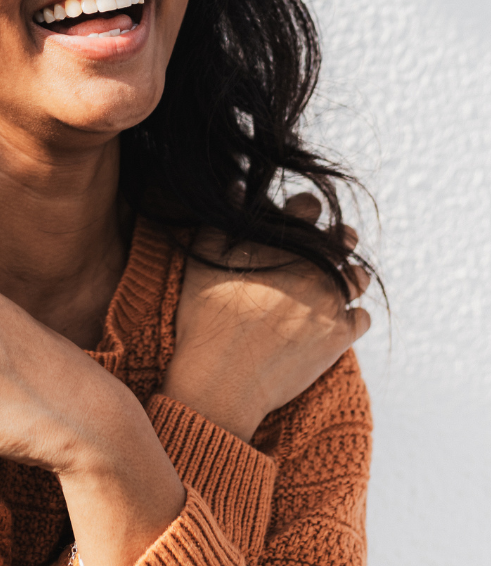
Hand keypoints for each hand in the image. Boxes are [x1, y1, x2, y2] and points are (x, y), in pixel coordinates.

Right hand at [160, 194, 370, 443]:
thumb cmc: (206, 315)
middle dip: (336, 239)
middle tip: (322, 249)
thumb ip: (224, 217)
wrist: (221, 378)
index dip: (304, 209)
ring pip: (358, 277)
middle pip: (345, 239)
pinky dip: (350, 316)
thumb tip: (238, 186)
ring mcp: (331, 302)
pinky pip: (361, 317)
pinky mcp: (340, 336)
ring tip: (329, 284)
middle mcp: (315, 266)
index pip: (310, 206)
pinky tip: (330, 318)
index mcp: (286, 241)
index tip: (298, 217)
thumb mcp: (205, 257)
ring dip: (348, 276)